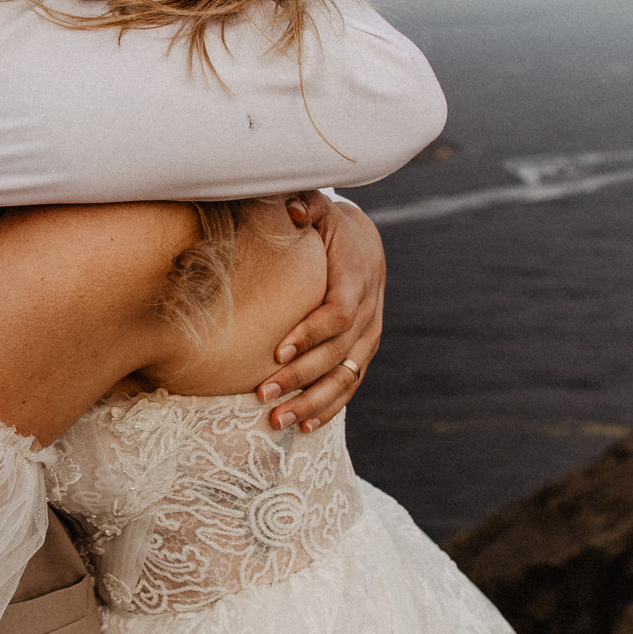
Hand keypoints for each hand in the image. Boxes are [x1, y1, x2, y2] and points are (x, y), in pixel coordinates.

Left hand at [258, 193, 385, 431]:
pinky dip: (329, 408)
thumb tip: (291, 209)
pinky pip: (350, 386)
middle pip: (338, 353)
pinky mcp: (363, 353)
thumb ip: (305, 207)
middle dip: (301, 377)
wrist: (363, 246)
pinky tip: (304, 426)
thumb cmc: (328, 228)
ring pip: (345, 377)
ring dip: (312, 402)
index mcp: (356, 280)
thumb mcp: (319, 210)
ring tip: (276, 419)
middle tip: (263, 393)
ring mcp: (369, 337)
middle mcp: (369, 313)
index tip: (277, 351)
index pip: (339, 314)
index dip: (311, 335)